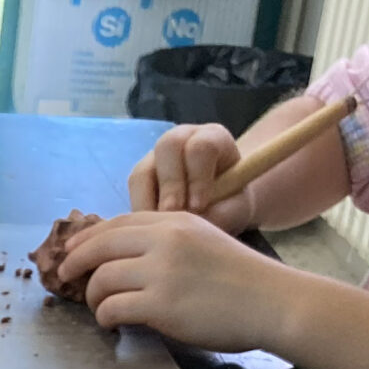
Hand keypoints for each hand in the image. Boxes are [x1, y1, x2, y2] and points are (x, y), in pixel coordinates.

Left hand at [57, 211, 306, 352]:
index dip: (89, 238)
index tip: (73, 251)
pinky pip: (112, 308)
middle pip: (100, 246)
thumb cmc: (241, 279)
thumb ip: (167, 243)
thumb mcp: (204, 242)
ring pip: (102, 279)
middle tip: (66, 278)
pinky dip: (105, 317)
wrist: (272, 301)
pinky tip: (113, 323)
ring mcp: (161, 271)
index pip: (118, 222)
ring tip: (102, 309)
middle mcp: (165, 240)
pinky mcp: (160, 304)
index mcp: (175, 221)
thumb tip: (124, 258)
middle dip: (76, 263)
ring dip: (94, 298)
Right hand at [129, 122, 256, 231]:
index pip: (201, 147)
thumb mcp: (236, 208)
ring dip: (148, 202)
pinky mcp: (140, 179)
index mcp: (212, 138)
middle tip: (173, 215)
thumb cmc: (231, 203)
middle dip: (170, 185)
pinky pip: (132, 193)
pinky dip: (139, 213)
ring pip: (142, 172)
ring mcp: (156, 157)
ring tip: (158, 229)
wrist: (221, 205)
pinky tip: (150, 230)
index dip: (198, 177)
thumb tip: (193, 225)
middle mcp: (181, 139)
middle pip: (167, 147)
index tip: (199, 206)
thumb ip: (220, 213)